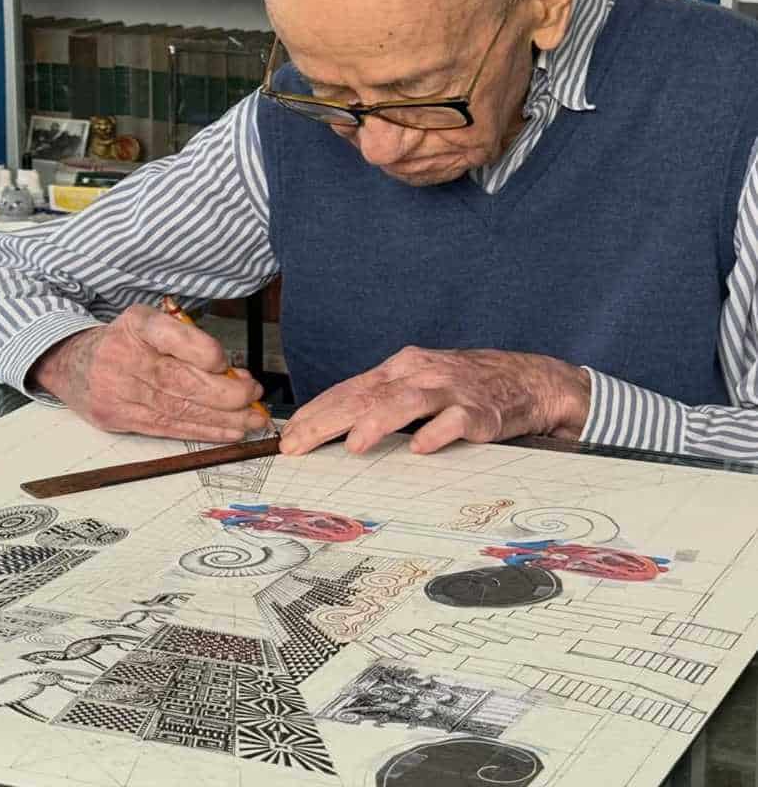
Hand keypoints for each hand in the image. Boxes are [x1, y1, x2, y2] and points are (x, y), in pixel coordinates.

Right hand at [28, 305, 267, 440]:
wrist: (71, 362)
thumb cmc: (125, 341)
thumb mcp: (151, 322)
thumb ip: (189, 341)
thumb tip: (234, 374)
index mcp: (135, 324)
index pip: (173, 337)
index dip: (205, 353)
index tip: (228, 364)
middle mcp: (122, 357)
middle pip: (181, 381)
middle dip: (227, 394)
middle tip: (255, 397)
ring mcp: (117, 390)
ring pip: (178, 409)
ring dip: (222, 419)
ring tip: (251, 421)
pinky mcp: (116, 416)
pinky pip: (167, 427)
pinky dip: (203, 431)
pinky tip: (228, 433)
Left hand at [278, 346, 590, 456]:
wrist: (528, 379)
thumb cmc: (464, 386)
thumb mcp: (417, 385)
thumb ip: (381, 402)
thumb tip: (335, 428)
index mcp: (400, 369)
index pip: (349, 390)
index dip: (316, 412)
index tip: (289, 438)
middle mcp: (420, 374)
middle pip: (367, 395)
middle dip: (328, 421)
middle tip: (299, 445)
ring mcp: (450, 391)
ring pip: (408, 402)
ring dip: (378, 422)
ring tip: (353, 444)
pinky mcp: (480, 411)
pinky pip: (457, 421)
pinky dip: (438, 433)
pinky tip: (421, 448)